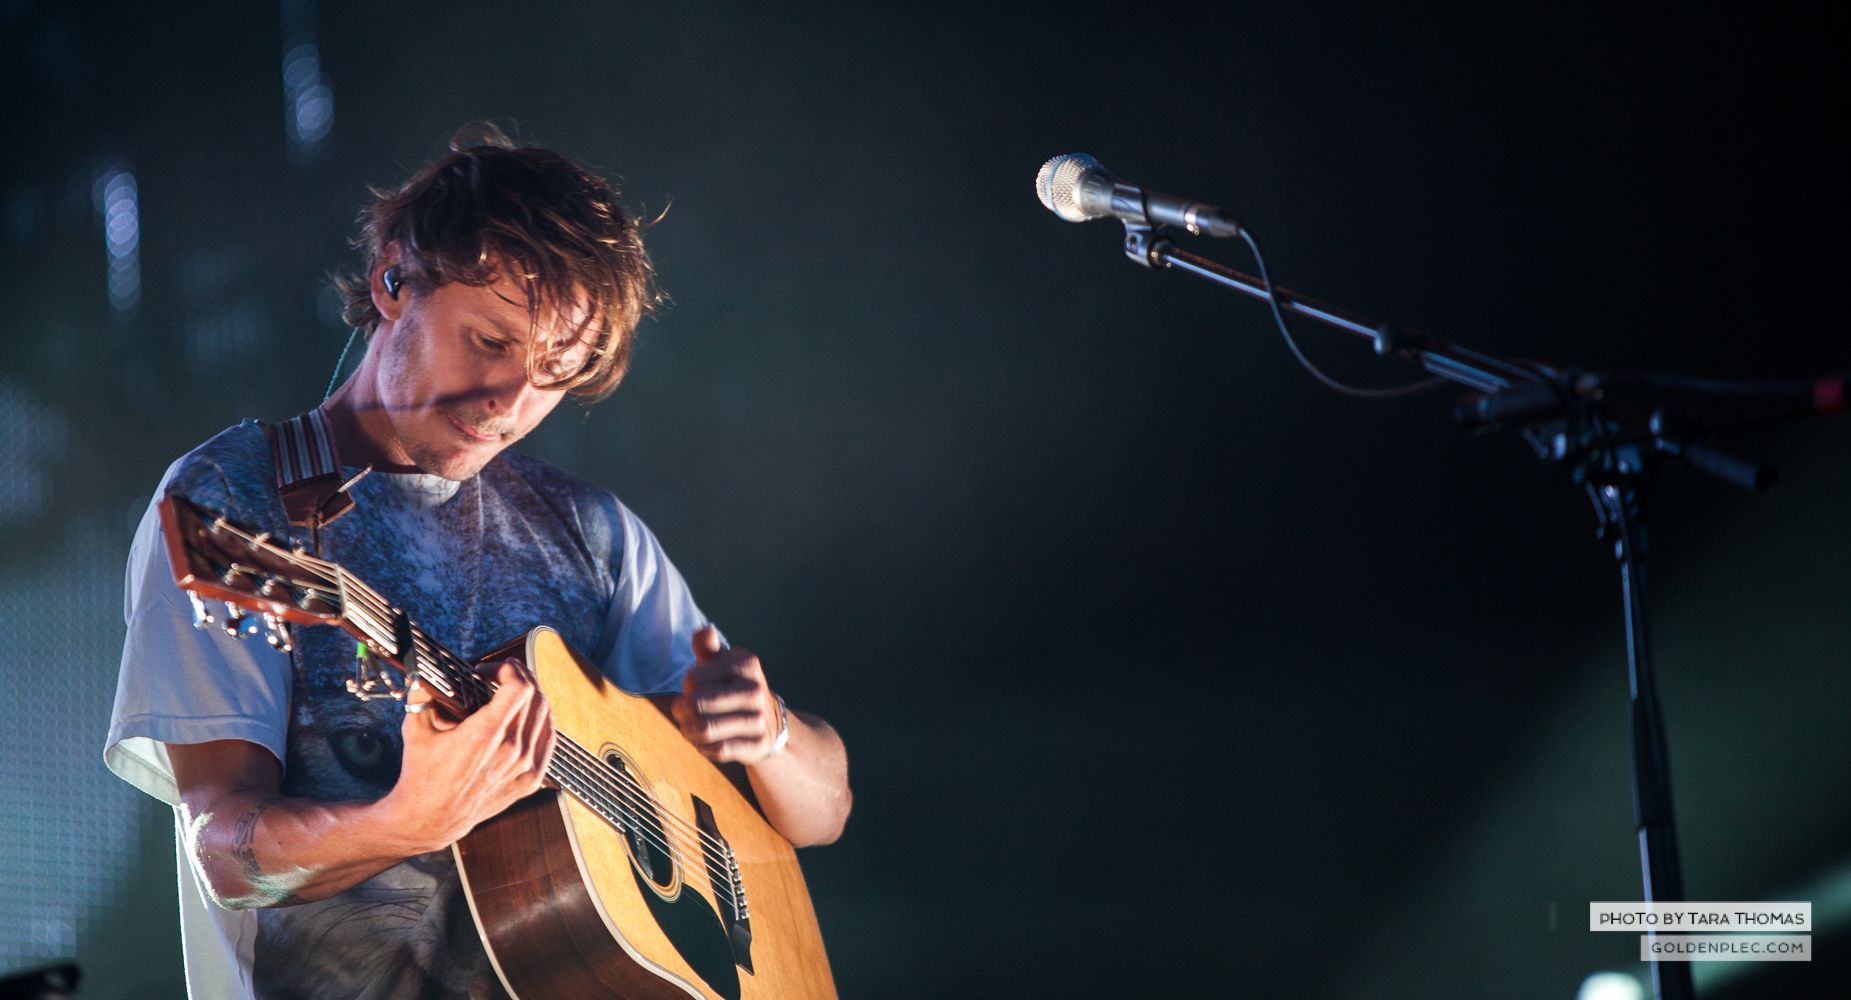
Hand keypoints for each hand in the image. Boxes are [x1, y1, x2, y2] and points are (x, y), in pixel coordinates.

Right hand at [384, 658, 557, 851]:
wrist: (430, 819)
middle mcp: (511, 751)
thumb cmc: (421, 774)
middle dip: (520, 678)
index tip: (492, 669)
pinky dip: (542, 722)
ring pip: (546, 717)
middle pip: (535, 697)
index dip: (509, 670)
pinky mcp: (530, 781)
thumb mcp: (415, 728)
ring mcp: (524, 768)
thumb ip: (421, 692)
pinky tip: (528, 715)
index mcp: (485, 735)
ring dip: (533, 697)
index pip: (519, 688)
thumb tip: (424, 669)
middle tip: (502, 675)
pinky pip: (548, 741)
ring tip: (514, 692)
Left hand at [672, 626, 782, 764]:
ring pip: (705, 729)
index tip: (691, 688)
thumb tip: (704, 631)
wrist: (770, 721)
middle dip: (681, 710)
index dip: (685, 686)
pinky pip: (718, 750)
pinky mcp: (758, 744)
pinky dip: (703, 747)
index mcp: (746, 663)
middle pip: (697, 704)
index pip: (694, 678)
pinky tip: (704, 741)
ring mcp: (759, 719)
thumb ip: (707, 646)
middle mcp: (756, 690)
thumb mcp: (722, 662)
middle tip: (682, 711)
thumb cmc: (732, 686)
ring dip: (689, 730)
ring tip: (689, 726)